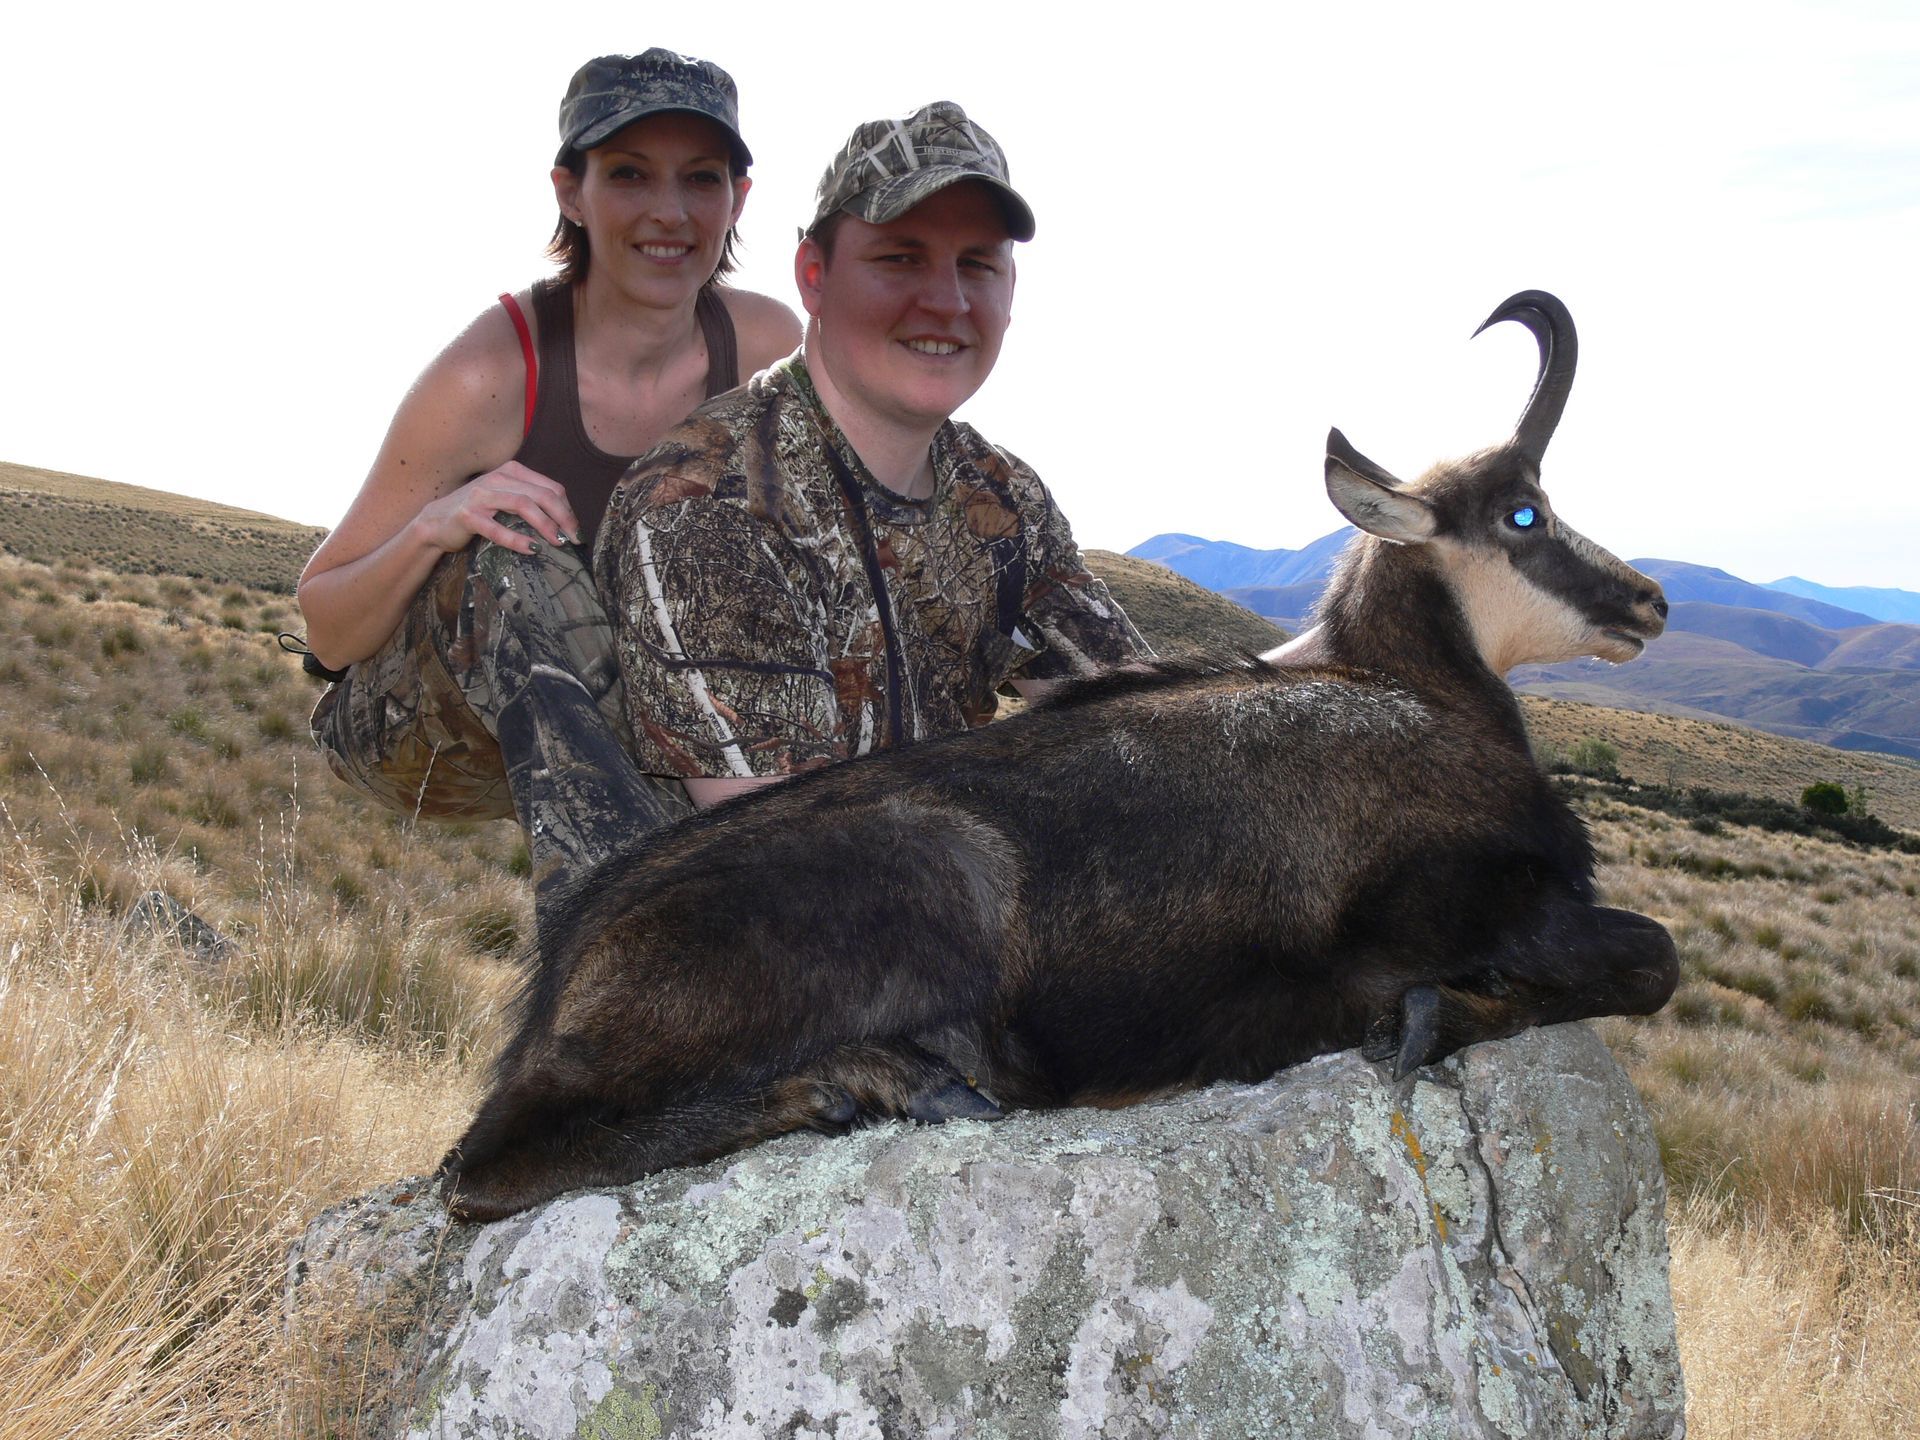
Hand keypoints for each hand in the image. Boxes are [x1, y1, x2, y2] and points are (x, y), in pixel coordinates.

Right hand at [413, 462, 582, 554]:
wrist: (437, 522)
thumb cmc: (478, 512)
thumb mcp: (506, 499)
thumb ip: (531, 502)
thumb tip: (566, 522)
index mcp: (512, 472)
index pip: (551, 487)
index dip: (568, 509)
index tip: (576, 530)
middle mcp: (498, 478)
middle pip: (542, 495)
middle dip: (563, 518)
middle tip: (574, 539)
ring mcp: (482, 495)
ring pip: (523, 506)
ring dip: (545, 525)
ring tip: (558, 543)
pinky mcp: (469, 515)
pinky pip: (498, 528)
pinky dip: (517, 540)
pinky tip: (532, 550)